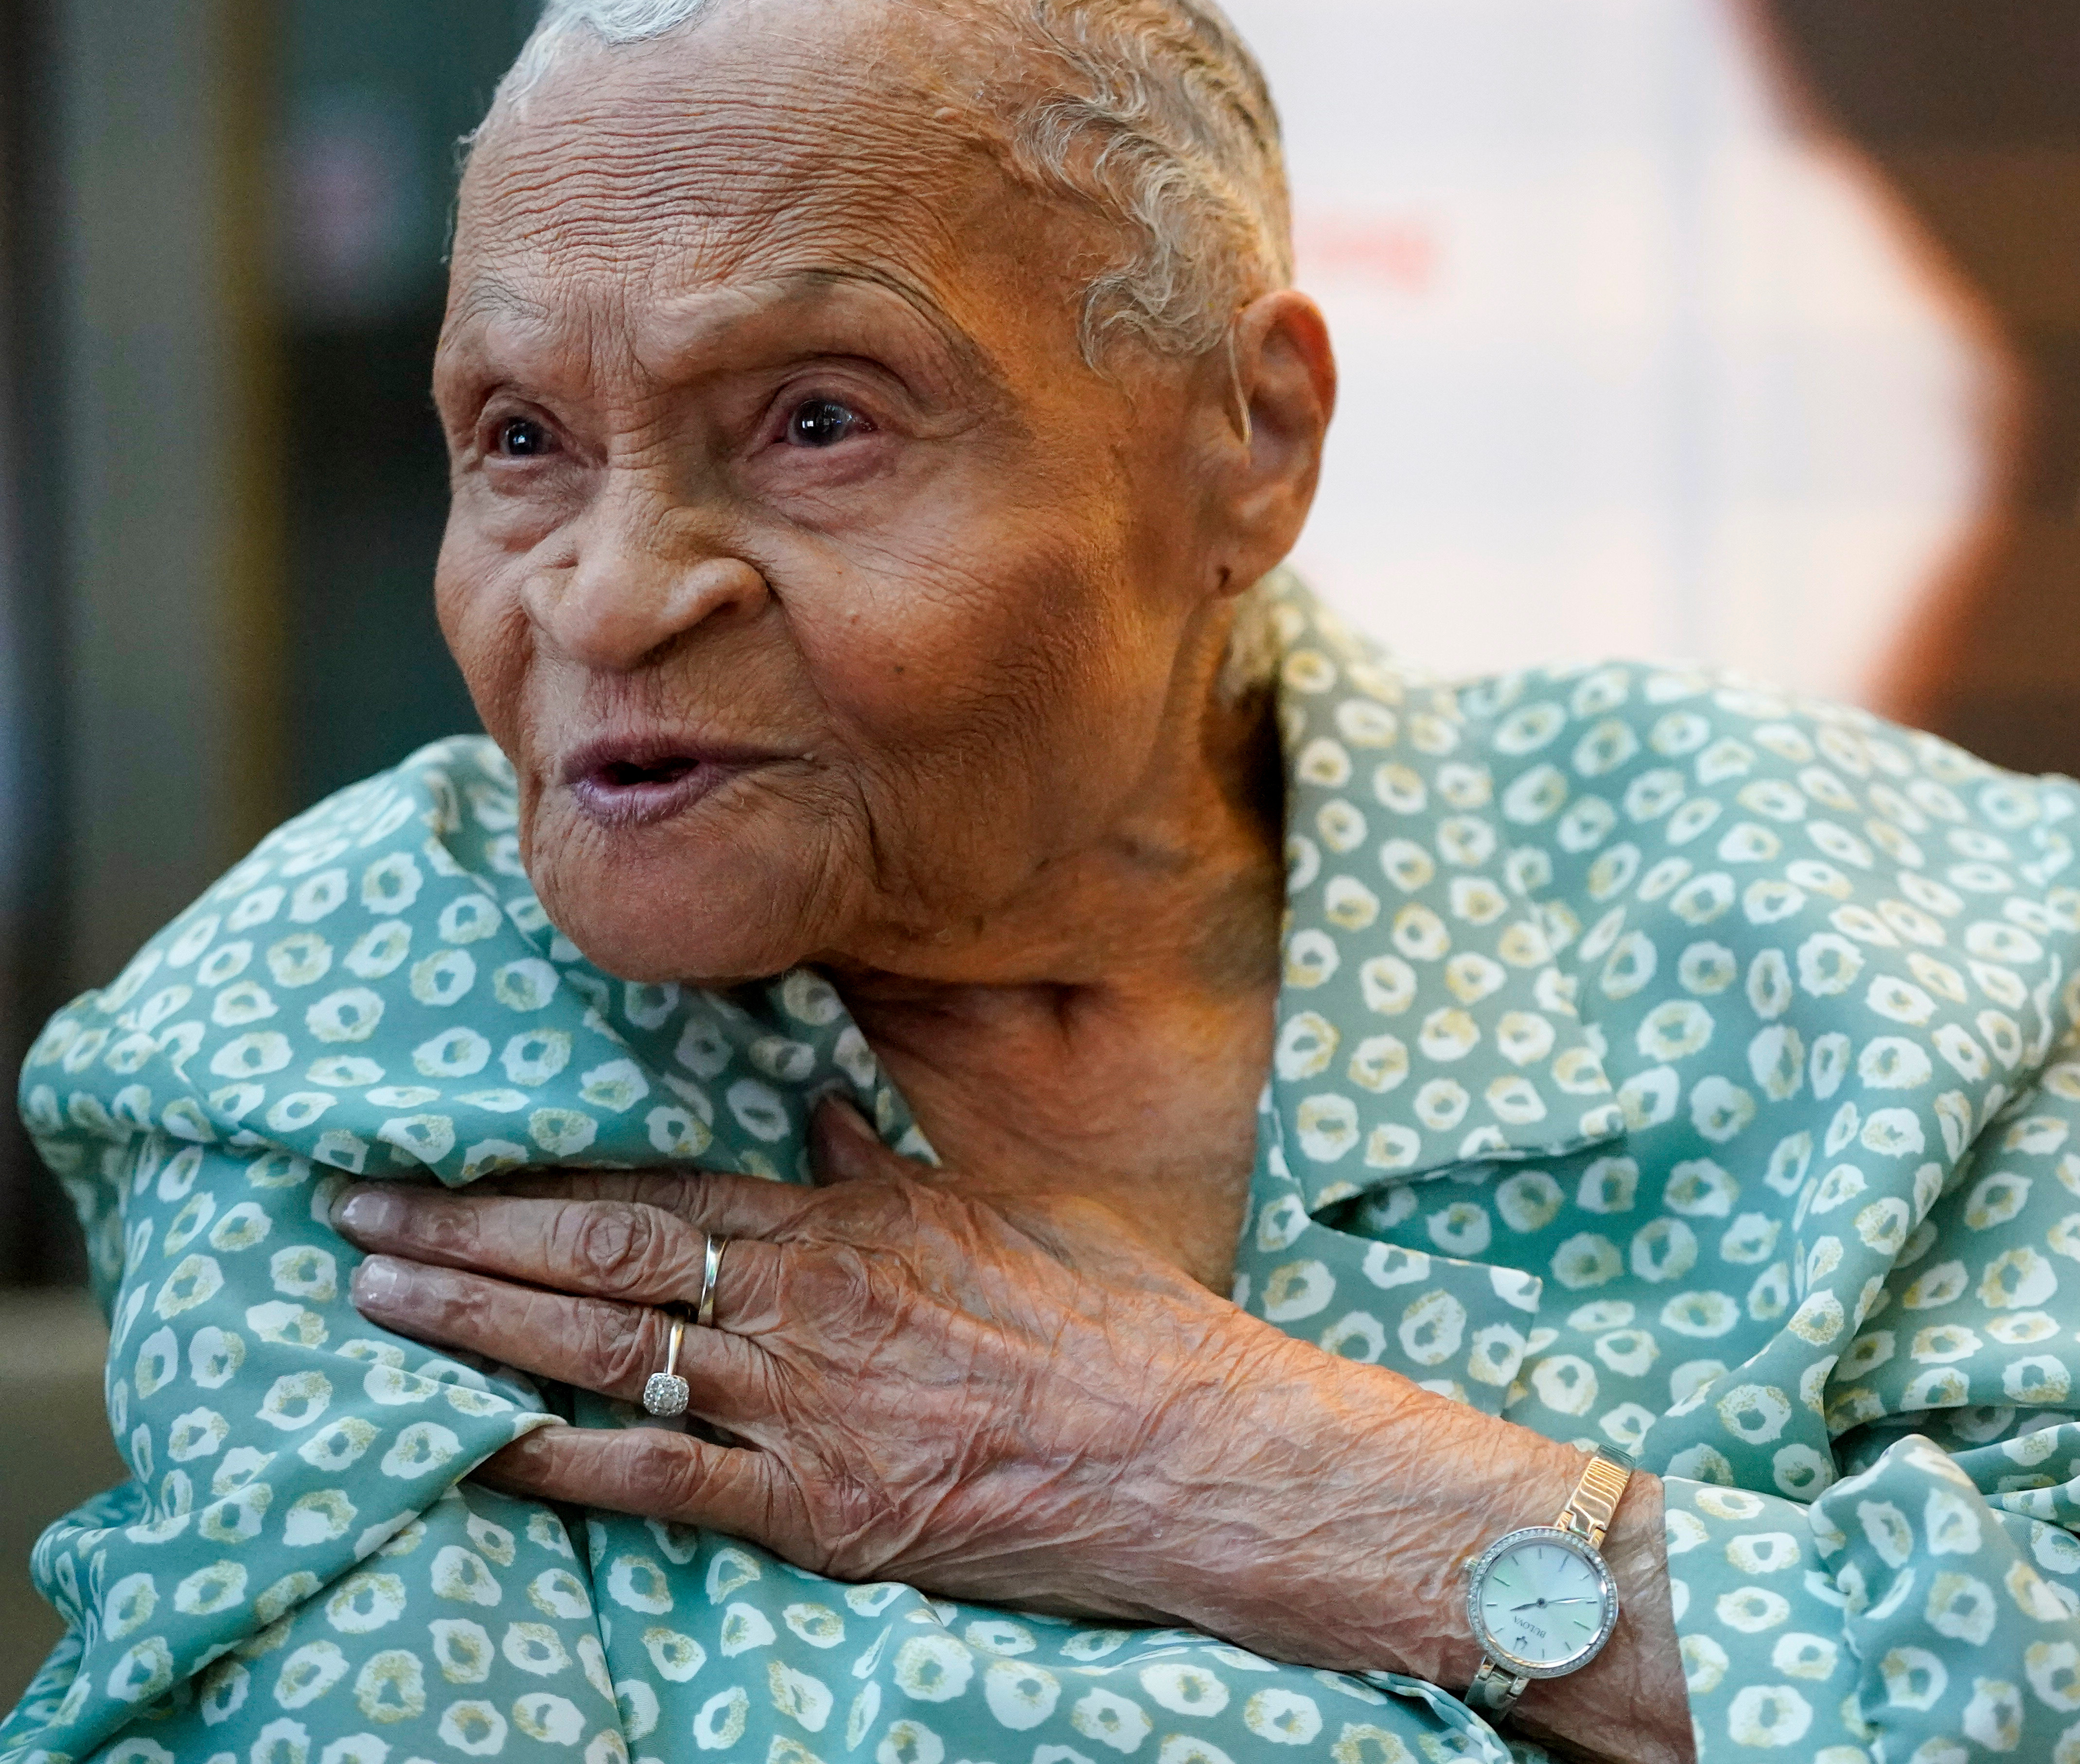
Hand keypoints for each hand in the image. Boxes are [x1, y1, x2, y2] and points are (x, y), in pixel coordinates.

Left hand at [329, 1102, 1693, 1761]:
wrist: (1185, 1440)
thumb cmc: (1114, 1323)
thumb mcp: (1015, 1212)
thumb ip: (901, 1166)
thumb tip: (831, 1111)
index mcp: (852, 1226)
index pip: (662, 1190)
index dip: (540, 1177)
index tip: (446, 1159)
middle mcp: (809, 1301)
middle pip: (603, 1256)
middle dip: (466, 1235)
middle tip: (355, 1214)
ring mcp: (808, 1405)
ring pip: (609, 1352)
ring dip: (479, 1326)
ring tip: (376, 1303)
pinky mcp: (821, 1507)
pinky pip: (669, 1481)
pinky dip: (567, 1464)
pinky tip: (480, 1447)